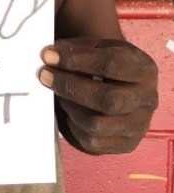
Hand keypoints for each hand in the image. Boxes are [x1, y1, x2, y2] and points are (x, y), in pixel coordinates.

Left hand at [39, 37, 157, 153]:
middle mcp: (147, 99)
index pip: (111, 65)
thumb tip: (50, 55)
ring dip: (69, 106)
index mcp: (143, 69)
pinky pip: (93, 141)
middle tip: (45, 75)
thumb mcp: (98, 47)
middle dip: (70, 86)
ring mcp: (139, 125)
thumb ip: (76, 49)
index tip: (49, 56)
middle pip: (107, 99)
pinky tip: (69, 111)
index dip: (77, 60)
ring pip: (97, 124)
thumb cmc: (106, 64)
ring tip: (58, 93)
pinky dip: (73, 125)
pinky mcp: (125, 144)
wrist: (124, 87)